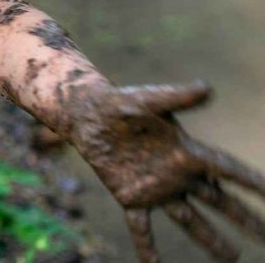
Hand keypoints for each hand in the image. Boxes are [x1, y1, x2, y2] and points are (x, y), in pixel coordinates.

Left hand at [65, 82, 264, 261]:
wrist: (87, 113)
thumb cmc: (119, 102)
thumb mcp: (149, 100)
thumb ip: (177, 98)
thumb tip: (208, 88)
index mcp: (185, 150)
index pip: (225, 168)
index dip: (249, 180)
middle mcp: (176, 174)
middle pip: (218, 201)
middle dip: (243, 219)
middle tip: (264, 237)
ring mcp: (156, 188)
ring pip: (189, 220)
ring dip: (210, 239)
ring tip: (232, 258)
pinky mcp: (131, 197)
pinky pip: (141, 228)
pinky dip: (148, 249)